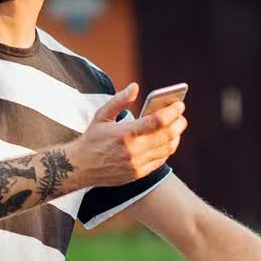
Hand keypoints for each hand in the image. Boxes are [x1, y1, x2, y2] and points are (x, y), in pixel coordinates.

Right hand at [69, 82, 187, 187]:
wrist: (80, 167)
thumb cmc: (92, 139)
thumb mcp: (101, 116)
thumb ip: (119, 100)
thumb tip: (135, 87)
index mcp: (123, 133)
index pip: (157, 121)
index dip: (172, 112)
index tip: (179, 104)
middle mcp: (132, 150)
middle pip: (167, 135)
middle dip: (179, 123)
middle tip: (181, 115)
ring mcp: (136, 164)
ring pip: (167, 148)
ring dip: (176, 136)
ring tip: (176, 127)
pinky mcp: (138, 173)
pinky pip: (160, 160)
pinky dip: (167, 149)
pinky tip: (167, 141)